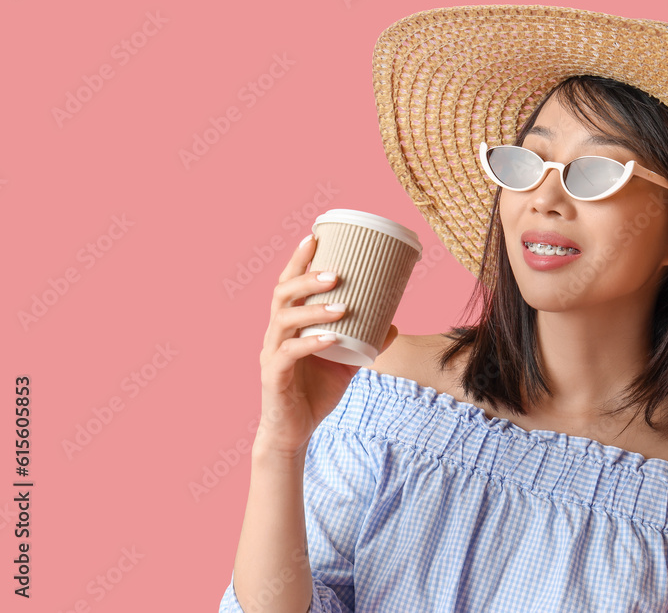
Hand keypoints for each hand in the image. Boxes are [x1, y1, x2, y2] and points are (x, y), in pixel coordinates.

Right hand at [255, 235, 397, 457]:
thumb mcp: (347, 364)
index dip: (298, 260)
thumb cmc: (315, 392)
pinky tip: (331, 338)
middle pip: (282, 294)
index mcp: (288, 325)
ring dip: (314, 309)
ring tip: (342, 303)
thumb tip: (394, 323)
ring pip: (283, 320)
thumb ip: (365, 342)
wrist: (294, 431)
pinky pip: (289, 354)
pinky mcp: (274, 376)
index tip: (314, 236)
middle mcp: (275, 334)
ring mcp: (271, 354)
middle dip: (307, 277)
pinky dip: (311, 343)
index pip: (288, 285)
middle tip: (337, 272)